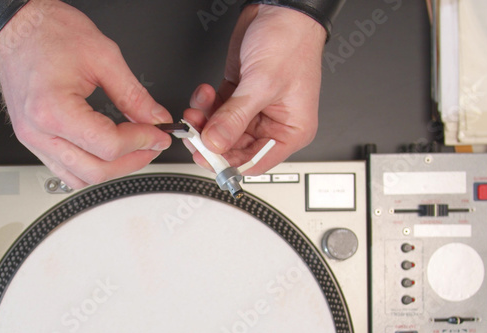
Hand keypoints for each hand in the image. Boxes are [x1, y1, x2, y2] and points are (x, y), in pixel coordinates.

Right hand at [0, 0, 172, 187]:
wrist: (16, 26)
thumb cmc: (47, 32)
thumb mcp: (103, 57)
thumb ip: (133, 94)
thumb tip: (155, 117)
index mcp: (53, 110)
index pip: (107, 145)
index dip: (142, 142)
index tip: (158, 133)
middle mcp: (38, 131)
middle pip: (96, 170)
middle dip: (132, 160)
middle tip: (151, 144)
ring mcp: (32, 139)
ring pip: (80, 178)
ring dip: (112, 169)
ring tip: (132, 150)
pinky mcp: (32, 140)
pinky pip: (64, 171)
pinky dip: (89, 168)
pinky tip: (105, 153)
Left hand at [183, 5, 325, 174]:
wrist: (280, 10)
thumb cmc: (291, 42)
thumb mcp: (262, 84)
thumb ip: (235, 117)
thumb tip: (215, 143)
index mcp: (291, 130)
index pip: (256, 161)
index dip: (230, 164)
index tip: (208, 158)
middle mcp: (273, 123)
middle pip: (234, 147)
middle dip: (212, 139)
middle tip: (195, 133)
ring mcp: (254, 109)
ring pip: (221, 129)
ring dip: (205, 121)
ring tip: (197, 110)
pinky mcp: (239, 95)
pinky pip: (217, 111)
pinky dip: (206, 106)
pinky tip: (204, 94)